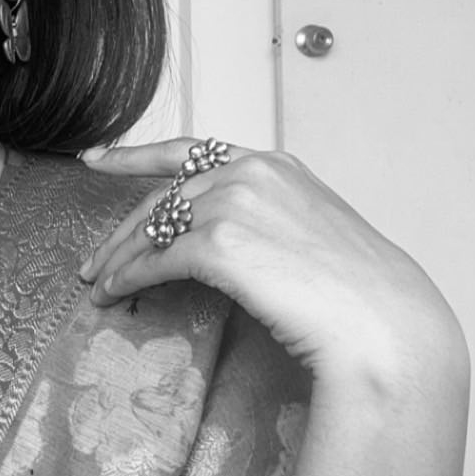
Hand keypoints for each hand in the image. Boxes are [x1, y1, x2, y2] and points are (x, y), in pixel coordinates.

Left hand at [79, 139, 466, 395]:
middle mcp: (250, 172)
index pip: (189, 152)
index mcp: (274, 163)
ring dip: (118, 259)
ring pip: (153, 227)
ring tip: (98, 284)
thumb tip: (225, 243)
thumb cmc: (357, 293)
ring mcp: (234, 203)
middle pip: (161, 195)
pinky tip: (115, 295)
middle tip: (94, 259)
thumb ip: (267, 220)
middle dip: (121, 230)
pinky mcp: (219, 244)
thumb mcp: (311, 231)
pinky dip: (128, 278)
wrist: (380, 323)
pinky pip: (156, 259)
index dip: (134, 156)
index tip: (96, 159)